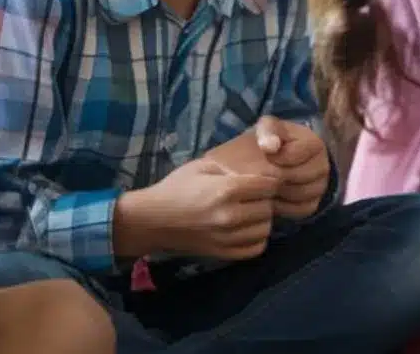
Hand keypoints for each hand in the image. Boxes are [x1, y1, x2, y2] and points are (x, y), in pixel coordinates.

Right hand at [117, 157, 281, 260]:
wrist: (151, 220)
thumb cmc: (176, 188)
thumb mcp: (203, 166)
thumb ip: (232, 168)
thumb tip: (256, 174)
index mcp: (227, 190)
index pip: (268, 186)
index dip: (269, 181)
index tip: (262, 181)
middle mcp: (230, 215)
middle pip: (269, 208)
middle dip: (265, 200)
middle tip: (254, 197)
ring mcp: (227, 237)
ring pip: (266, 229)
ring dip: (262, 220)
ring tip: (251, 213)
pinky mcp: (222, 253)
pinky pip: (255, 248)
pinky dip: (256, 239)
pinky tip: (247, 230)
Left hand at [256, 117, 330, 218]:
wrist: (273, 160)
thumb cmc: (271, 141)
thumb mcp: (267, 128)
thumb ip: (268, 131)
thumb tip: (270, 147)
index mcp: (315, 143)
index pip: (293, 155)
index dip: (275, 157)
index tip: (265, 155)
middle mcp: (324, 165)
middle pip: (298, 177)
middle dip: (277, 176)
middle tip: (263, 174)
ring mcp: (321, 186)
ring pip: (300, 195)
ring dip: (280, 192)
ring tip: (267, 185)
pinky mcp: (313, 203)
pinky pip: (300, 210)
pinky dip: (284, 206)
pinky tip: (273, 198)